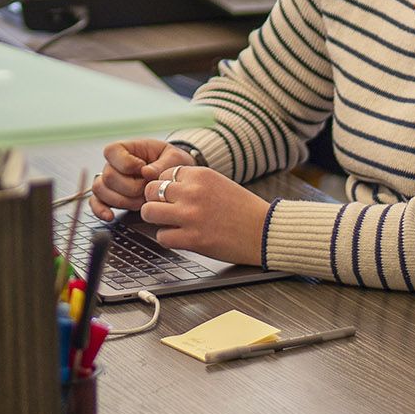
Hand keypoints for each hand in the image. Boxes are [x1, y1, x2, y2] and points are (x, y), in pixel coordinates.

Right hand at [90, 138, 199, 220]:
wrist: (173, 177)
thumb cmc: (171, 163)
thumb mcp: (174, 158)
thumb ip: (163, 165)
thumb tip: (146, 172)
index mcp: (125, 149)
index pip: (111, 152)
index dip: (127, 164)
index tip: (143, 169)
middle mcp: (113, 164)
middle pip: (108, 177)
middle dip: (131, 188)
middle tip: (147, 190)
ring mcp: (109, 181)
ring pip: (101, 191)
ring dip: (123, 201)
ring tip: (140, 202)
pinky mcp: (109, 196)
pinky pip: (95, 203)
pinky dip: (100, 210)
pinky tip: (110, 216)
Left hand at [136, 165, 268, 265]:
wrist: (265, 231)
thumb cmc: (244, 209)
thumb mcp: (218, 183)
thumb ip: (193, 182)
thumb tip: (166, 186)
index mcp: (200, 175)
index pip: (163, 174)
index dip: (164, 187)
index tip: (171, 196)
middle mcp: (192, 192)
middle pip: (151, 190)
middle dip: (155, 201)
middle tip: (165, 210)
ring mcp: (190, 215)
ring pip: (149, 212)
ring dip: (157, 219)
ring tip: (169, 223)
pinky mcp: (192, 239)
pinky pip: (162, 237)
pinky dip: (168, 238)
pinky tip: (181, 237)